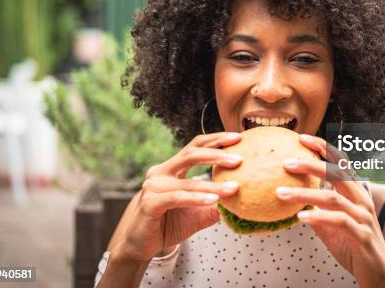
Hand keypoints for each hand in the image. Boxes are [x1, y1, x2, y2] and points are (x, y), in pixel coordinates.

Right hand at [115, 132, 243, 262]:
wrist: (141, 246)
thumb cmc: (169, 225)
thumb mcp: (198, 213)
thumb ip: (217, 204)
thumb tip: (243, 199)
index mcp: (172, 168)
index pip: (195, 146)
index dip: (216, 140)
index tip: (238, 138)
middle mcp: (161, 172)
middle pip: (191, 154)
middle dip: (217, 154)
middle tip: (239, 159)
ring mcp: (154, 186)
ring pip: (188, 181)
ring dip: (213, 185)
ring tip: (234, 188)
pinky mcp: (150, 202)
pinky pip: (178, 197)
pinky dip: (197, 198)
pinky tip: (214, 200)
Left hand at [275, 134, 384, 287]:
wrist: (380, 277)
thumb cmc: (356, 249)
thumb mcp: (333, 229)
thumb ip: (318, 213)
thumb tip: (297, 205)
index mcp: (355, 195)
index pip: (340, 164)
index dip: (323, 148)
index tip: (302, 139)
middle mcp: (361, 201)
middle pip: (336, 175)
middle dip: (311, 165)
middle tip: (286, 163)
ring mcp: (363, 218)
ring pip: (332, 198)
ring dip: (305, 195)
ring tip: (281, 193)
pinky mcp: (362, 236)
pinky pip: (339, 222)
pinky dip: (319, 218)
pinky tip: (301, 218)